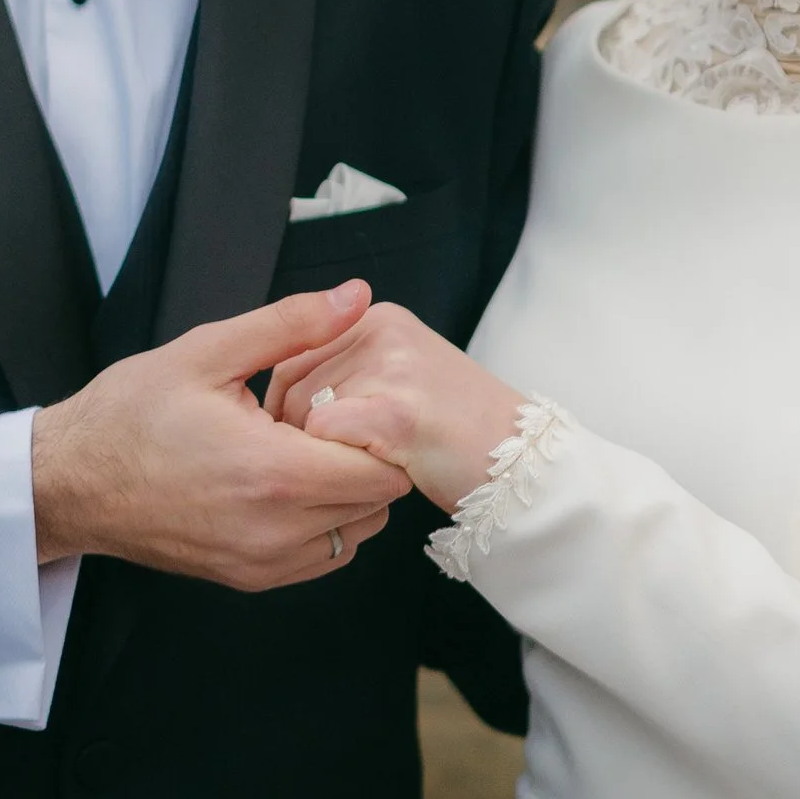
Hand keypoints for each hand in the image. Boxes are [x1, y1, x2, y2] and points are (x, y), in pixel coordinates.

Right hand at [32, 283, 408, 591]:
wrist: (69, 482)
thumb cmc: (129, 415)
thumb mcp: (208, 353)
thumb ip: (291, 325)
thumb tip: (353, 296)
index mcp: (273, 472)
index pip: (382, 468)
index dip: (379, 429)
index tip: (350, 401)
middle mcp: (276, 530)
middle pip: (376, 503)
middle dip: (367, 459)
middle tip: (327, 421)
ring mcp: (263, 563)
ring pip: (355, 534)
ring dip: (348, 494)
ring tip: (304, 451)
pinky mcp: (249, 578)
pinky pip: (321, 556)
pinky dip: (323, 523)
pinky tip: (287, 484)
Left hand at [265, 301, 524, 514]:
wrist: (520, 462)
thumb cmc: (455, 432)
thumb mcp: (400, 378)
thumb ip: (348, 371)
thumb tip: (279, 399)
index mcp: (378, 319)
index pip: (293, 354)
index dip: (284, 405)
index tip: (296, 441)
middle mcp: (382, 331)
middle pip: (293, 385)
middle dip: (296, 434)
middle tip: (326, 465)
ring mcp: (392, 369)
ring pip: (304, 414)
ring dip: (315, 454)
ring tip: (354, 470)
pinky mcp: (397, 412)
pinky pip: (324, 436)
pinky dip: (331, 466)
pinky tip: (362, 479)